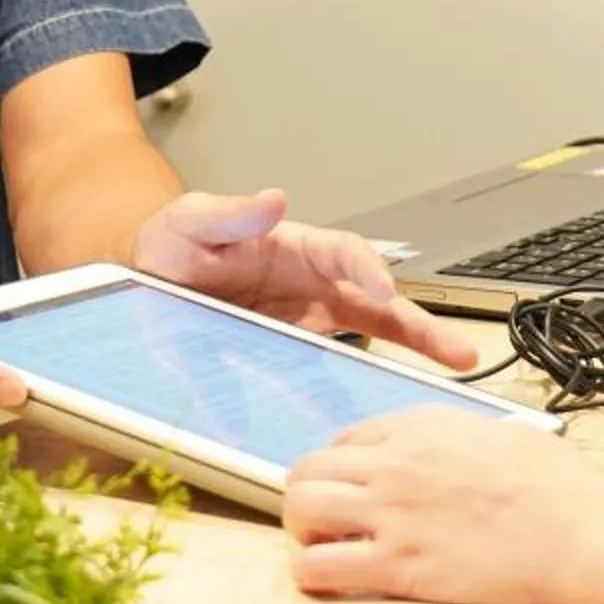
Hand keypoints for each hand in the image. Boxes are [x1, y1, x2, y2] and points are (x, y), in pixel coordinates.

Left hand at [132, 189, 477, 370]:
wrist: (147, 282)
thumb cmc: (171, 245)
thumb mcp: (189, 223)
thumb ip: (226, 214)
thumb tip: (270, 200)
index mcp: (294, 248)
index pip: (345, 253)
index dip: (368, 269)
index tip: (385, 291)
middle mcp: (312, 282)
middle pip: (378, 298)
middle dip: (419, 322)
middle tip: (456, 348)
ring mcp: (309, 319)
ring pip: (373, 331)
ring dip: (414, 348)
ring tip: (455, 367)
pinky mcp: (296, 351)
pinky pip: (338, 365)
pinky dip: (368, 379)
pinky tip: (391, 404)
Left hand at [282, 409, 603, 603]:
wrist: (578, 528)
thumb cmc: (555, 484)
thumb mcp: (498, 432)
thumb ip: (457, 435)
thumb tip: (451, 448)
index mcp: (420, 425)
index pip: (347, 438)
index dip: (342, 465)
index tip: (353, 484)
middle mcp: (394, 463)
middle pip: (309, 467)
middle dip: (309, 492)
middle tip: (326, 517)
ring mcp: (391, 514)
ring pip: (301, 508)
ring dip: (302, 528)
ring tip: (323, 545)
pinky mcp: (397, 566)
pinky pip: (320, 567)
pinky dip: (312, 573)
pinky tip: (330, 577)